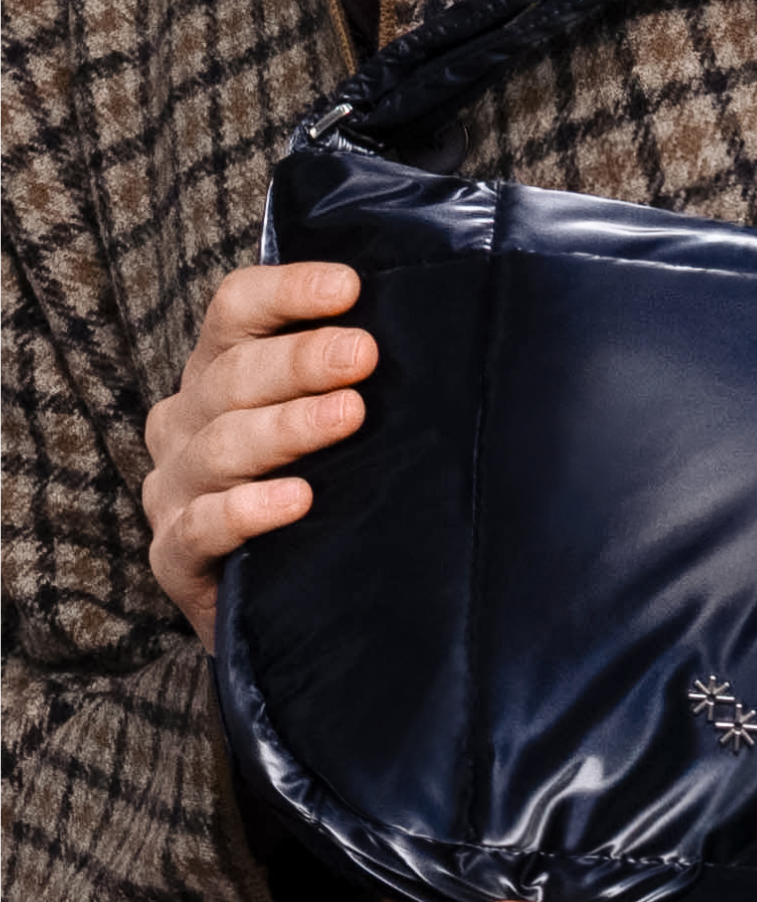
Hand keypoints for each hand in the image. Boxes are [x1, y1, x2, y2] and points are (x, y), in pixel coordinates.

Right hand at [143, 263, 375, 651]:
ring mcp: (173, 490)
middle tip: (363, 354)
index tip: (350, 289)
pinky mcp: (173, 558)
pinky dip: (248, 510)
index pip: (235, 310)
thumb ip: (359, 383)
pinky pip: (201, 527)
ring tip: (349, 417)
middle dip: (300, 361)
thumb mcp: (340, 433)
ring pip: (220, 446)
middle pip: (232, 374)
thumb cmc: (324, 501)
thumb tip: (438, 332)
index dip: (287, 292)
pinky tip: (297, 500)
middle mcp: (186, 422)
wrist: (289, 612)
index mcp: (219, 374)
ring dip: (287, 427)